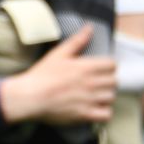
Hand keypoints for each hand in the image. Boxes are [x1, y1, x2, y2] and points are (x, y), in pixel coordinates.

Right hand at [0, 28, 114, 126]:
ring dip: (105, 96)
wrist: (29, 97)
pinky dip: (103, 112)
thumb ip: (77, 41)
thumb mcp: (58, 54)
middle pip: (114, 81)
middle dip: (107, 81)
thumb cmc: (42, 75)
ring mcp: (89, 100)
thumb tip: (89, 28)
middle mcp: (91, 83)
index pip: (112, 65)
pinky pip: (106, 114)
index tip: (100, 69)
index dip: (107, 66)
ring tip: (96, 96)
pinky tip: (96, 109)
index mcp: (86, 67)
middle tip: (97, 83)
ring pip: (111, 97)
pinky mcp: (85, 114)